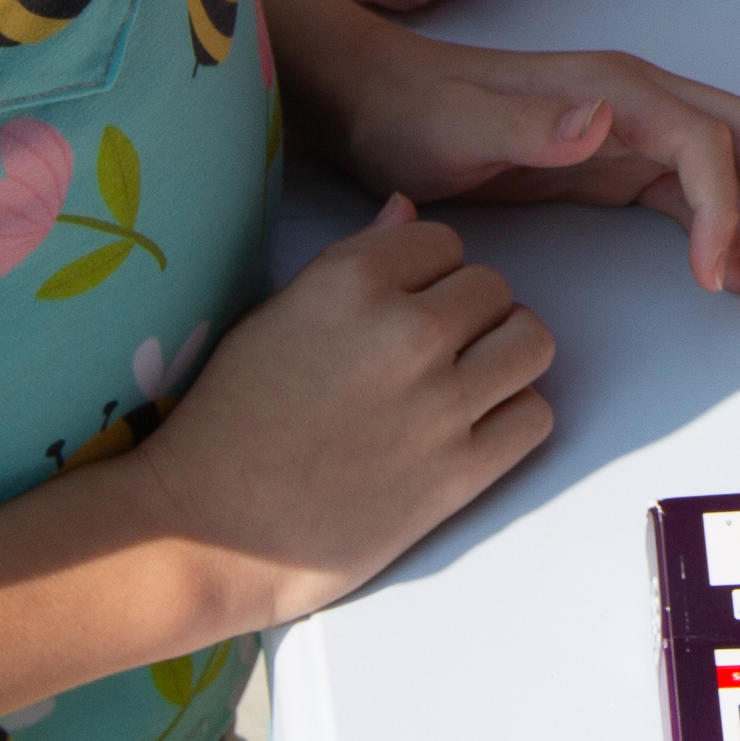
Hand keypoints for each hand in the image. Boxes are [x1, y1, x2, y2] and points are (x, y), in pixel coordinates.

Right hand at [128, 201, 558, 624]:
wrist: (205, 530)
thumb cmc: (229, 420)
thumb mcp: (274, 316)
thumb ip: (352, 259)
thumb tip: (407, 210)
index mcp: (352, 282)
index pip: (444, 241)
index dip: (426, 274)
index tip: (402, 307)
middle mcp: (405, 332)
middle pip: (494, 289)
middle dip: (467, 314)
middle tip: (431, 353)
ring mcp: (439, 405)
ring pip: (531, 343)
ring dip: (505, 356)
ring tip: (465, 382)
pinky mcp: (460, 473)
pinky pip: (534, 416)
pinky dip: (512, 418)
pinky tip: (471, 429)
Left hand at [291, 0, 739, 293]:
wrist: (376, 102)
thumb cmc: (412, 114)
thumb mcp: (455, 126)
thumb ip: (527, 126)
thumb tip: (604, 122)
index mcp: (612, 87)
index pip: (706, 140)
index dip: (728, 207)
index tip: (716, 276)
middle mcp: (637, 100)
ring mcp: (634, 130)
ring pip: (736, 161)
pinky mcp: (621, 162)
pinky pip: (700, 188)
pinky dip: (732, 225)